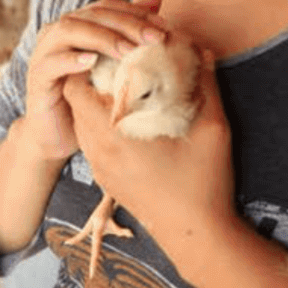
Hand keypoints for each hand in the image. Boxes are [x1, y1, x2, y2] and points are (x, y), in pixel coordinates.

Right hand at [22, 0, 167, 160]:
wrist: (58, 135)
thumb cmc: (90, 99)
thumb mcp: (116, 66)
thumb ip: (132, 32)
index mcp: (78, 24)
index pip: (108, 7)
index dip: (136, 13)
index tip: (164, 29)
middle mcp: (58, 32)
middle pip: (93, 15)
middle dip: (127, 24)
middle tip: (155, 39)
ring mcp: (44, 52)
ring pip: (70, 30)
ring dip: (102, 38)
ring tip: (129, 52)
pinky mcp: (37, 76)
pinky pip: (52, 62)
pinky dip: (71, 59)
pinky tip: (92, 62)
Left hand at [63, 49, 235, 261]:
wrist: (196, 238)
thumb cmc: (205, 182)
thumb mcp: (213, 128)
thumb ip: (204, 84)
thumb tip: (199, 49)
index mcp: (115, 136)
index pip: (76, 88)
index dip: (89, 65)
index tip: (114, 53)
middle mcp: (99, 151)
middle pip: (75, 103)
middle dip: (91, 80)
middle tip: (120, 64)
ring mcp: (100, 168)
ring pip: (81, 124)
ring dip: (95, 103)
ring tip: (125, 89)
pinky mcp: (106, 180)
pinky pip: (91, 142)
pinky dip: (101, 125)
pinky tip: (131, 121)